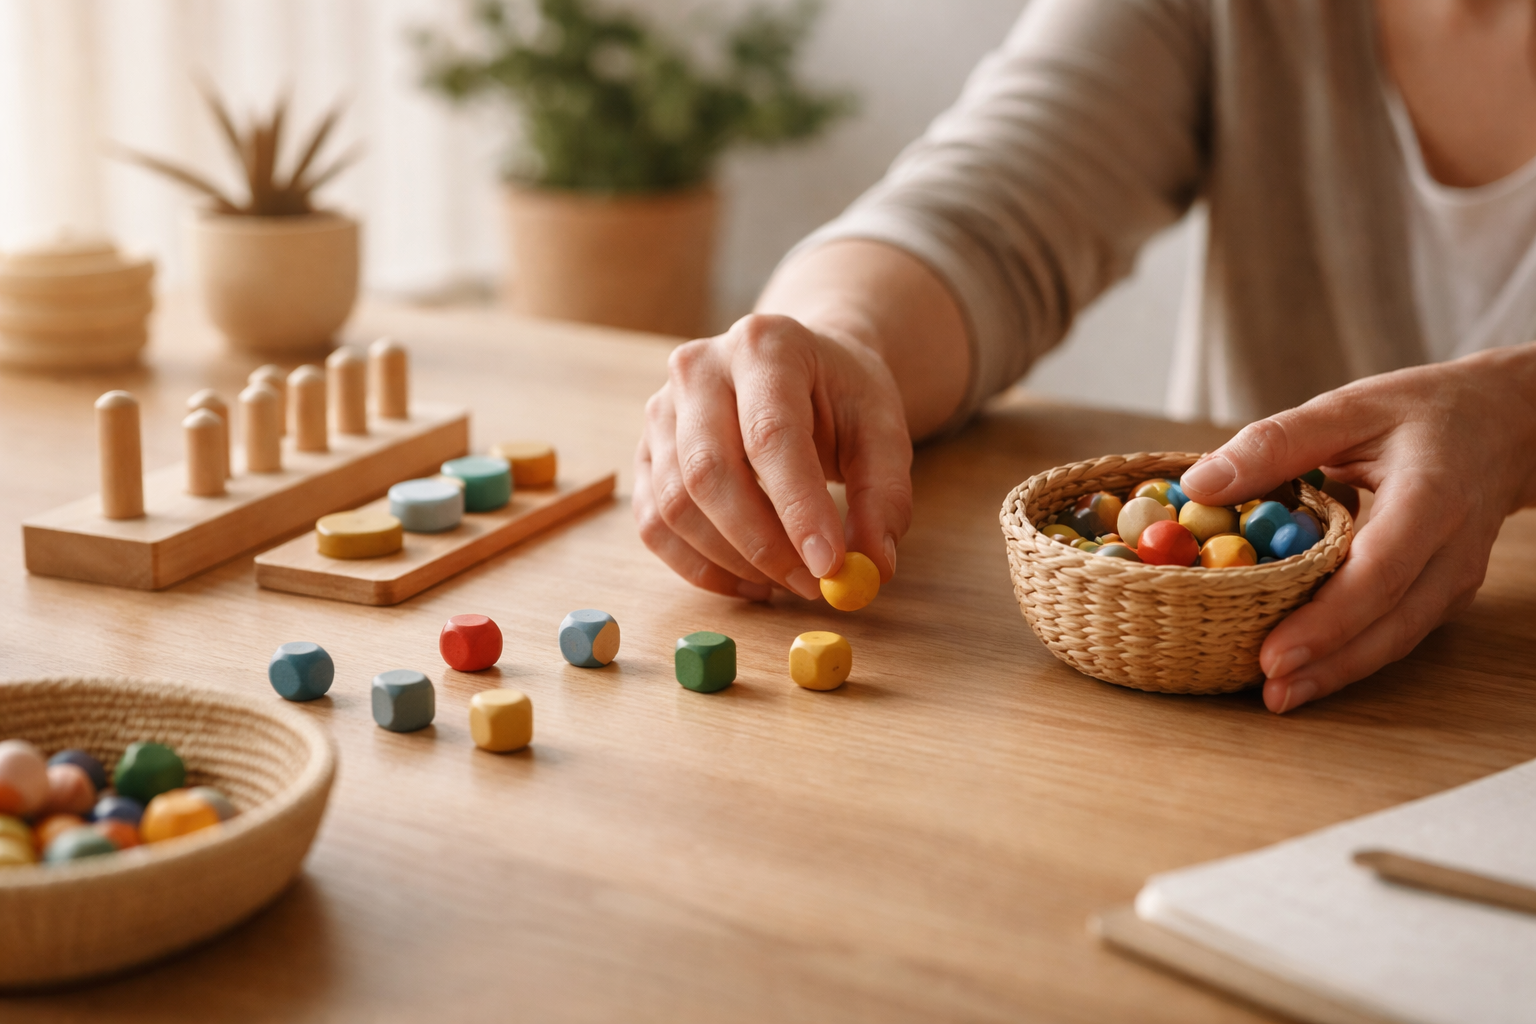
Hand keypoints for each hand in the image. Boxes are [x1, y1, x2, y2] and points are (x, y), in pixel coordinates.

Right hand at [634, 313, 912, 600]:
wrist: (800, 369)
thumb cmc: (840, 396)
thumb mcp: (882, 430)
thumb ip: (884, 495)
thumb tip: (873, 567)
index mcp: (765, 345)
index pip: (771, 435)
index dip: (797, 508)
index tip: (829, 566)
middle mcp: (698, 368)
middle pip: (707, 472)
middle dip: (761, 545)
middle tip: (812, 585)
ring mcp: (660, 410)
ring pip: (675, 506)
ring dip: (733, 562)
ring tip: (789, 580)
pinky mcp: (645, 453)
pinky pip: (655, 525)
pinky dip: (701, 568)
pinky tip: (750, 580)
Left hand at [1179, 344, 1535, 713]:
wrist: (1504, 425)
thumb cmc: (1420, 412)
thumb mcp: (1347, 407)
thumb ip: (1276, 443)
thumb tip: (1199, 484)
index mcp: (1430, 495)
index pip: (1379, 570)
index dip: (1326, 619)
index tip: (1273, 652)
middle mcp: (1452, 548)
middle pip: (1391, 621)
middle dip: (1329, 663)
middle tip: (1268, 690)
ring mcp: (1455, 577)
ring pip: (1398, 638)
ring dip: (1339, 672)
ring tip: (1279, 697)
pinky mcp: (1444, 593)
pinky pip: (1398, 632)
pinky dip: (1354, 657)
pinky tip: (1306, 673)